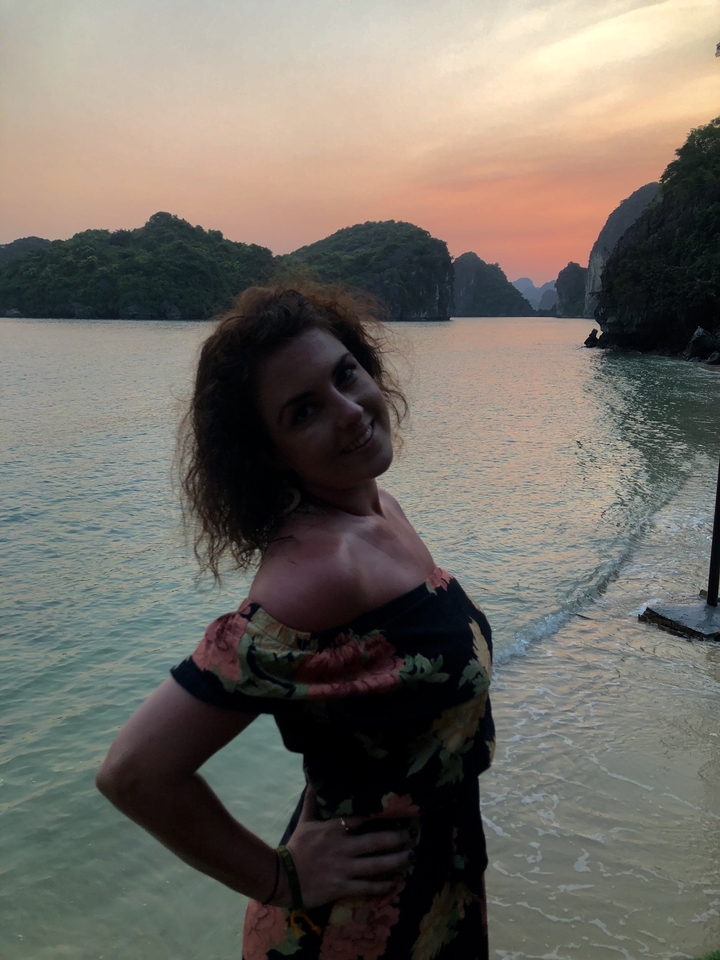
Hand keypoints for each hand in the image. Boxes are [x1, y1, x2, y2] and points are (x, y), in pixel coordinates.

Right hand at [278, 788, 411, 908]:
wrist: (283, 877)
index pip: (361, 819)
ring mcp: (344, 868)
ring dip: (395, 860)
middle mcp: (343, 847)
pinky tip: (394, 883)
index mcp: (334, 829)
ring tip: (410, 856)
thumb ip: (311, 802)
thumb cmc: (296, 848)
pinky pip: (366, 886)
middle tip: (411, 835)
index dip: (381, 815)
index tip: (397, 812)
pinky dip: (381, 885)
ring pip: (376, 864)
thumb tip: (312, 781)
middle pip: (375, 841)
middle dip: (396, 838)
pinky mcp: (342, 886)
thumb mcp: (304, 822)